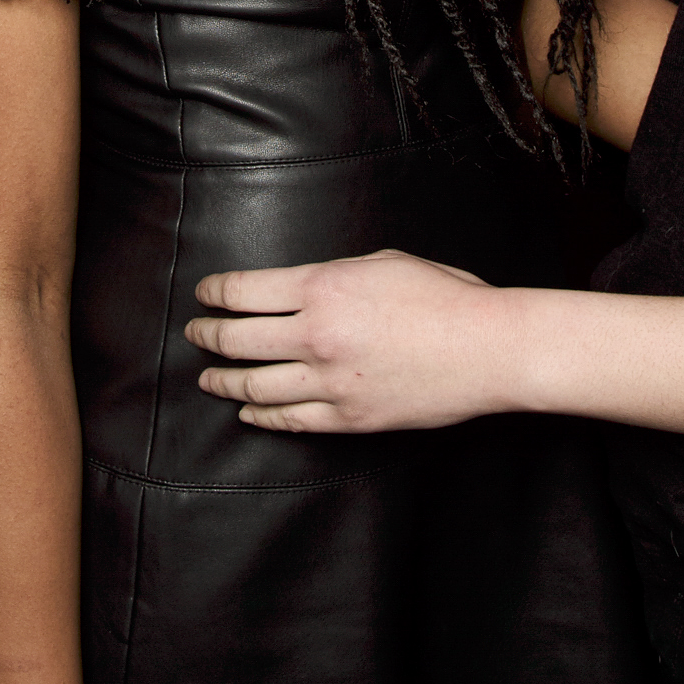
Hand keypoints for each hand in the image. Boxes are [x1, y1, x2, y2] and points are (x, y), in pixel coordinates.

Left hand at [187, 250, 502, 433]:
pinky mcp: (348, 418)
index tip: (204, 294)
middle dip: (207, 336)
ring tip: (208, 377)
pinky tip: (249, 412)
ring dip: (223, 381)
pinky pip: (288, 420)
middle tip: (195, 333)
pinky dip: (260, 416)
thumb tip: (298, 288)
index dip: (214, 293)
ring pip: (253, 386)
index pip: (242, 292)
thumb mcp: (381, 262)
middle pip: (236, 340)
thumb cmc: (445, 297)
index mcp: (322, 288)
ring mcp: (329, 382)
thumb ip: (331, 275)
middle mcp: (316, 335)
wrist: (488, 349)